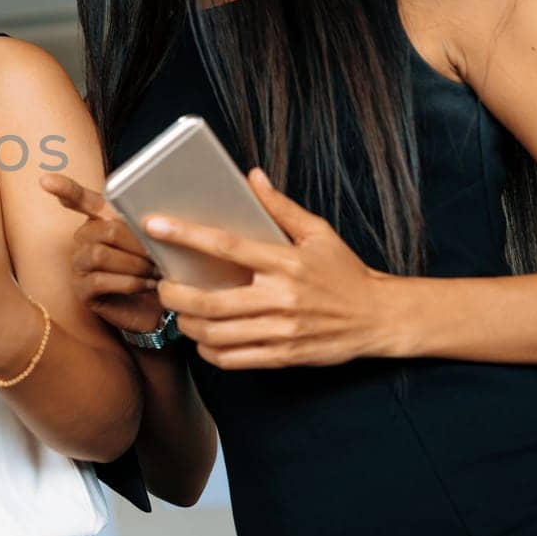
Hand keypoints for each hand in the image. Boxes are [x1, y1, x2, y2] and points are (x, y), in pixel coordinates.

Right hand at [41, 173, 163, 334]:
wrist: (156, 308)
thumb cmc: (155, 269)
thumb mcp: (156, 243)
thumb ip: (149, 226)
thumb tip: (154, 221)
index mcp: (100, 220)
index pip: (79, 199)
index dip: (64, 188)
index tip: (45, 180)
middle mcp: (84, 239)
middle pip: (104, 230)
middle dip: (136, 243)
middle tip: (158, 255)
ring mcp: (79, 265)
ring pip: (99, 255)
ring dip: (133, 264)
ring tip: (154, 271)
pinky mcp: (82, 290)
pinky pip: (100, 281)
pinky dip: (129, 282)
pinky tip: (146, 285)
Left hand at [148, 168, 398, 368]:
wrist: (381, 317)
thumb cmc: (345, 272)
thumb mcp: (318, 233)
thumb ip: (281, 207)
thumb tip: (253, 176)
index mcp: (285, 262)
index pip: (225, 245)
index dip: (185, 234)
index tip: (155, 224)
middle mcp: (280, 298)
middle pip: (209, 301)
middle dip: (174, 296)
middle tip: (164, 287)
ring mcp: (281, 330)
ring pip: (215, 334)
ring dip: (187, 324)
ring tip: (181, 312)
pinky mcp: (284, 356)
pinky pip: (232, 359)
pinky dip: (209, 351)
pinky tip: (204, 339)